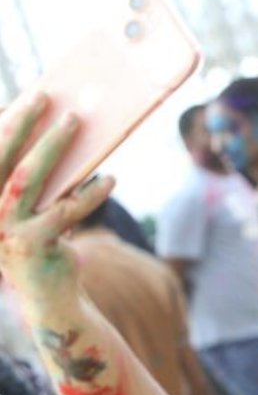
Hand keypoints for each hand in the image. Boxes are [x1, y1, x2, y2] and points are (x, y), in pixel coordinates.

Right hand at [0, 93, 114, 297]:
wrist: (48, 297)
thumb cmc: (40, 241)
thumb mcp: (29, 209)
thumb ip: (31, 178)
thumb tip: (57, 129)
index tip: (18, 99)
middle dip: (21, 123)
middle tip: (45, 96)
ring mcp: (4, 230)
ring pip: (28, 177)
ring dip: (52, 145)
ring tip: (74, 121)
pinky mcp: (33, 245)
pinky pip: (67, 209)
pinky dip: (92, 192)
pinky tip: (110, 179)